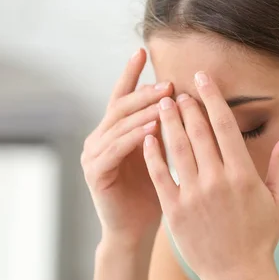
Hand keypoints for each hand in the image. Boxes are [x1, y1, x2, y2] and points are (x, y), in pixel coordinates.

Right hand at [81, 49, 172, 244]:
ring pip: (119, 124)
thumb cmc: (153, 191)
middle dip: (145, 92)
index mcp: (115, 131)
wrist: (135, 229)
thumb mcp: (160, 153)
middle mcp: (99, 138)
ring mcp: (94, 155)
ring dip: (142, 111)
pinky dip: (134, 136)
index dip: (131, 73)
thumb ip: (164, 128)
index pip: (122, 96)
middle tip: (168, 82)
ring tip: (164, 100)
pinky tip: (153, 128)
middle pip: (121, 106)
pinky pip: (116, 149)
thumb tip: (185, 98)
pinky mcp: (95, 173)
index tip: (142, 50)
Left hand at [142, 71, 278, 279]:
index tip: (203, 78)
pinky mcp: (174, 211)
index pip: (225, 126)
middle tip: (178, 88)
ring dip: (168, 122)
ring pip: (177, 148)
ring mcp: (193, 195)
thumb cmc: (261, 235)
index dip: (212, 98)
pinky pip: (160, 175)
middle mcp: (217, 180)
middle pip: (198, 131)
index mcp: (243, 174)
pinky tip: (148, 137)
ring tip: (161, 103)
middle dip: (187, 105)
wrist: (238, 274)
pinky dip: (153, 154)